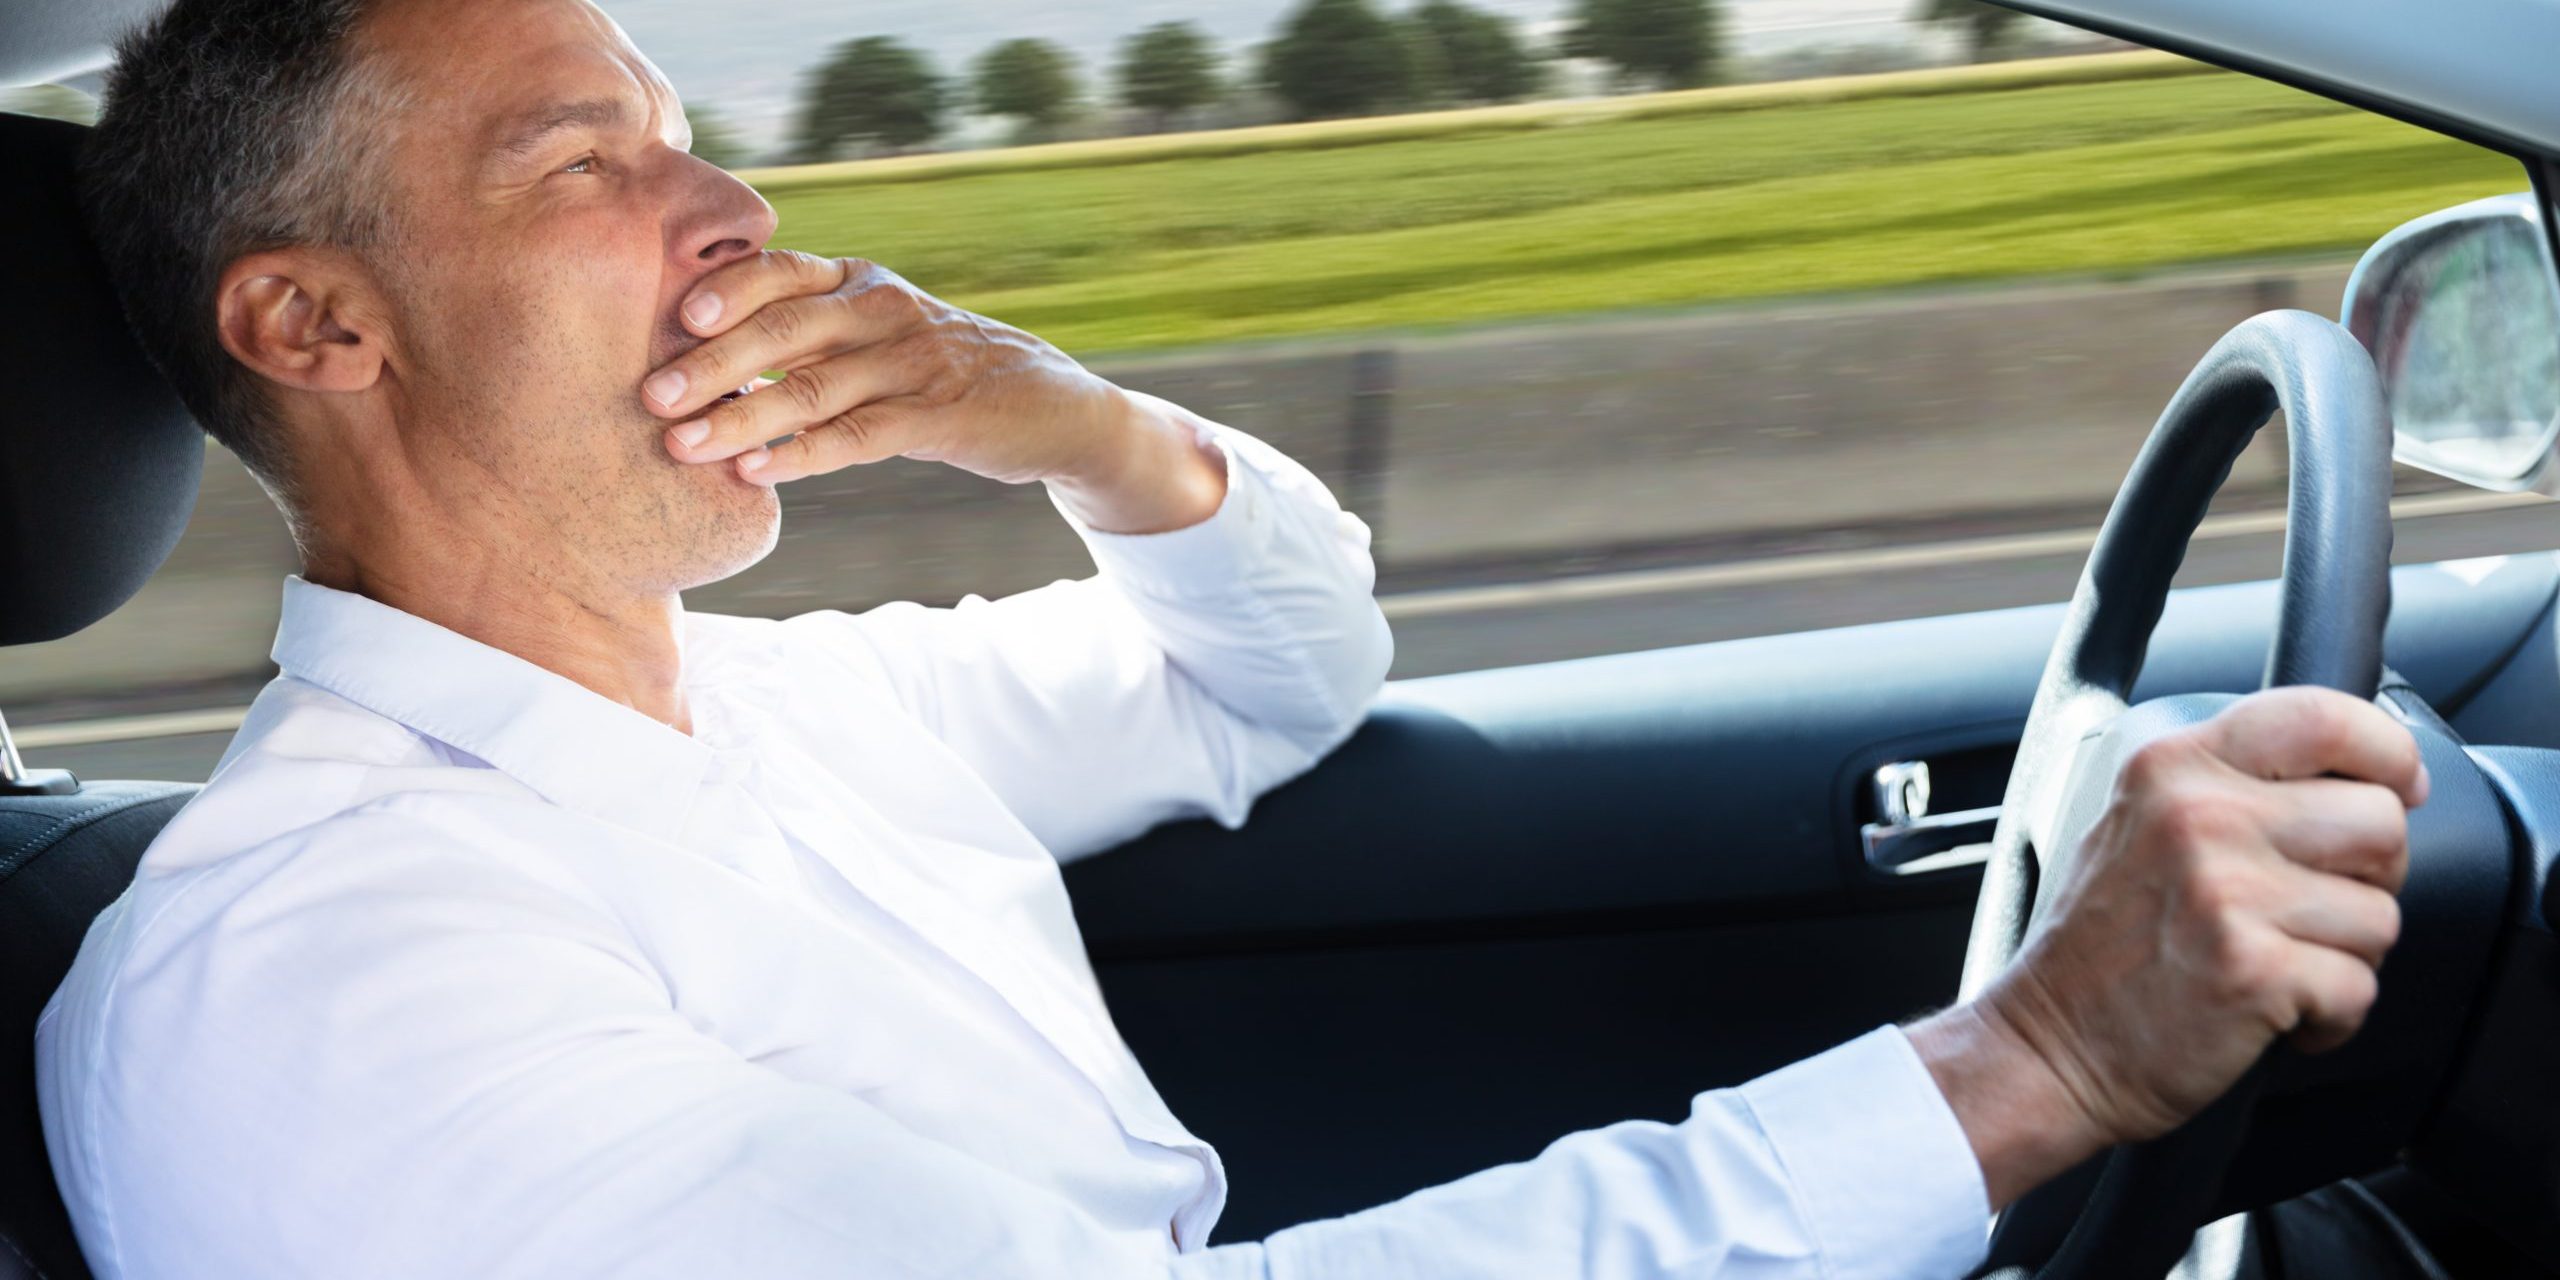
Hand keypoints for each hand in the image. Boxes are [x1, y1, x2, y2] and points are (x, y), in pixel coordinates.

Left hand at [644, 251, 1223, 532]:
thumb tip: (703, 352)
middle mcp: (883, 311)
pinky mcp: (937, 417)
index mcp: (860, 282)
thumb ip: (808, 331)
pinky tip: (755, 472)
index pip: (782, 271)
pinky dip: (800, 454)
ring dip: (739, 419)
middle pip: (785, 327)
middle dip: (711, 363)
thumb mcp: (879, 332)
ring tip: (681, 446)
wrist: (1052, 406)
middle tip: (650, 394)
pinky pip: (857, 436)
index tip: (674, 317)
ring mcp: (912, 363)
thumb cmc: (940, 372)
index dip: (727, 289)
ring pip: (811, 387)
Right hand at [1906, 686, 2427, 1206]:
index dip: (2388, 752)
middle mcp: (2200, 816)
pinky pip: (2359, 988)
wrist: (2045, 1047)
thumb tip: (2367, 779)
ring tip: (2276, 962)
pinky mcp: (2253, 970)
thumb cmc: (2100, 946)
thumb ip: (2230, 784)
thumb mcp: (2138, 822)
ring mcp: (2227, 892)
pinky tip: (2273, 1010)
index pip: (2324, 717)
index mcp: (2174, 766)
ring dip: (2344, 955)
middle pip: (2380, 820)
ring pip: (2382, 914)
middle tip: (2311, 908)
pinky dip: (2328, 1017)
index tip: (2399, 787)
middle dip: (2370, 875)